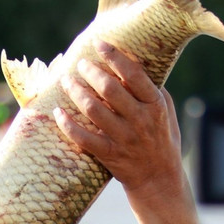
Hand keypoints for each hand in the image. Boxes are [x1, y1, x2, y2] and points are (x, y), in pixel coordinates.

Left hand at [55, 40, 200, 223]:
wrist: (159, 179)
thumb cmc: (161, 140)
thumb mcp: (166, 113)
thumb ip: (152, 90)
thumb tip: (132, 62)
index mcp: (155, 105)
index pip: (133, 74)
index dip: (114, 56)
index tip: (98, 43)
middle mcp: (140, 120)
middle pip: (109, 89)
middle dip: (90, 72)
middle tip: (79, 64)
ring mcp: (124, 138)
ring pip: (93, 110)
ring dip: (76, 92)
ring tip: (67, 81)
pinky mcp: (109, 155)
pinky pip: (83, 138)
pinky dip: (67, 125)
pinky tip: (57, 112)